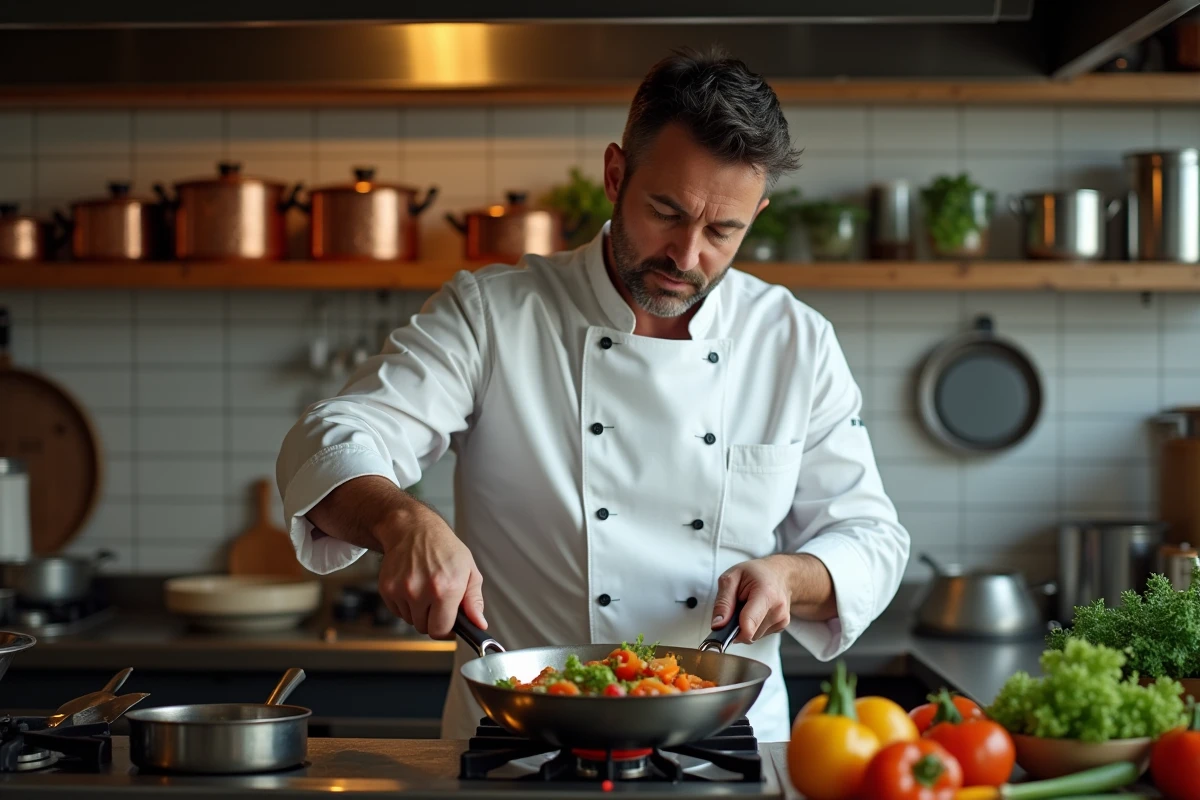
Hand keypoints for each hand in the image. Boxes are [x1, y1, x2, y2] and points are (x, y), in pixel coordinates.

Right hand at [375, 506, 485, 639]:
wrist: (414, 529)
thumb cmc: (444, 548)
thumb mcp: (469, 570)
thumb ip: (474, 600)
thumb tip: (479, 624)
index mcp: (447, 588)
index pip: (441, 630)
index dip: (446, 628)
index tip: (448, 621)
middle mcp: (423, 591)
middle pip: (424, 628)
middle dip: (432, 619)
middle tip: (436, 600)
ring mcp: (402, 590)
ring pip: (410, 620)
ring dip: (417, 611)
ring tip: (424, 588)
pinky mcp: (387, 588)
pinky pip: (397, 611)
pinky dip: (404, 604)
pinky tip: (412, 585)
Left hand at [711, 557, 792, 644]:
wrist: (780, 572)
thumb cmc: (755, 572)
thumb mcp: (731, 577)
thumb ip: (723, 602)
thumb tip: (717, 626)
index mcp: (766, 594)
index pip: (748, 625)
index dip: (731, 632)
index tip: (722, 628)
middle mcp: (777, 609)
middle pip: (748, 634)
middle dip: (736, 626)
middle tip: (735, 607)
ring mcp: (782, 619)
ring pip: (753, 637)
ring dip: (745, 626)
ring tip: (746, 607)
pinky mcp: (782, 626)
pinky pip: (760, 635)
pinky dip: (753, 626)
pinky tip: (755, 612)